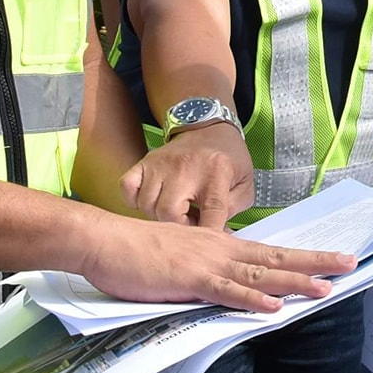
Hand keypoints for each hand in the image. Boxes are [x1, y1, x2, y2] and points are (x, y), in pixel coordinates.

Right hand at [77, 212, 356, 313]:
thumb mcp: (180, 257)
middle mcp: (221, 250)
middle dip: (315, 262)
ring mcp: (208, 264)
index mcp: (220, 245)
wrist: (105, 242)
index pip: (269, 252)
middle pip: (277, 258)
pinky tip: (274, 307)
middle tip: (351, 262)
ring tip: (325, 288)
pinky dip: (252, 300)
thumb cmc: (137, 253)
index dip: (300, 257)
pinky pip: (227, 292)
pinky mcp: (190, 280)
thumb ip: (205, 269)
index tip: (328, 259)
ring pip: (260, 275)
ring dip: (295, 282)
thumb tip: (226, 283)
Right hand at [120, 121, 251, 228]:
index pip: (212, 211)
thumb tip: (219, 237)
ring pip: (147, 205)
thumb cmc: (228, 159)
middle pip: (169, 212)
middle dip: (179, 227)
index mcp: (216, 172)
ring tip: (175, 212)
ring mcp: (161, 164)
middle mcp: (185, 168)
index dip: (211, 233)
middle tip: (190, 222)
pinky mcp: (145, 162)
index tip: (210, 245)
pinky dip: (135, 201)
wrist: (210, 127)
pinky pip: (127, 189)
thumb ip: (232, 212)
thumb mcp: (244, 184)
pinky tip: (153, 201)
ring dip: (158, 216)